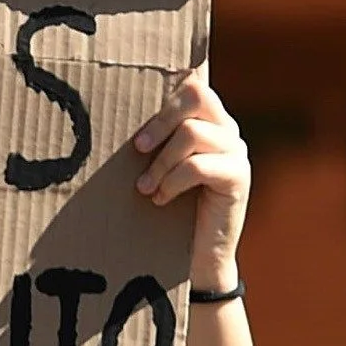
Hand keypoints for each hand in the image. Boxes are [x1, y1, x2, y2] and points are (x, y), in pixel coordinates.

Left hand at [128, 68, 250, 284]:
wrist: (194, 259)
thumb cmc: (166, 210)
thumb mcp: (156, 168)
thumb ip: (150, 142)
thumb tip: (106, 112)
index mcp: (208, 122)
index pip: (193, 86)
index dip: (165, 97)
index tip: (139, 127)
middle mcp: (227, 131)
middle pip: (196, 97)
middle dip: (160, 121)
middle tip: (137, 149)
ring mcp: (236, 153)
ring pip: (192, 133)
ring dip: (161, 162)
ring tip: (146, 188)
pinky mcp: (238, 178)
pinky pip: (199, 166)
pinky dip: (172, 182)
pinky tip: (161, 199)